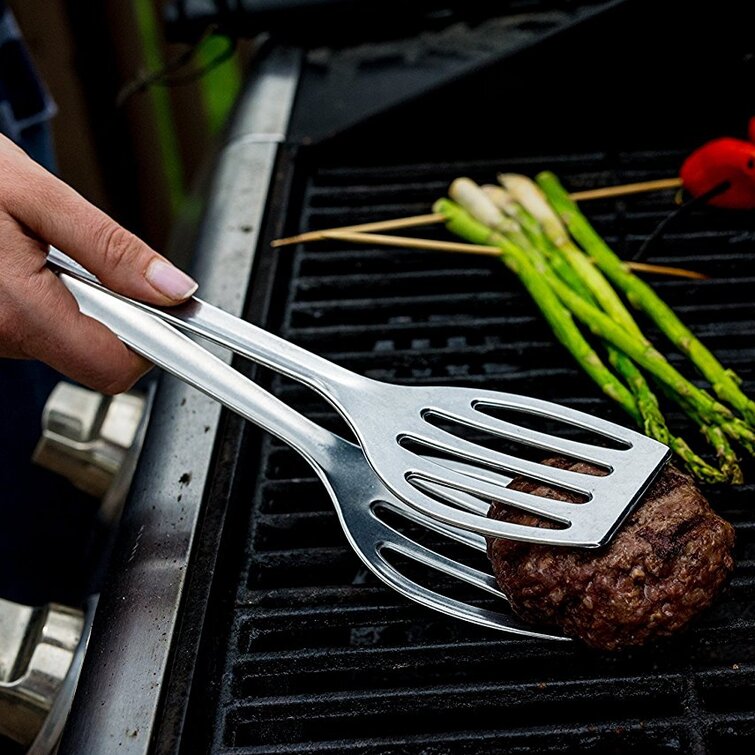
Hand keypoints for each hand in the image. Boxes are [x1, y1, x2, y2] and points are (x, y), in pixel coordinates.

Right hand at [0, 133, 197, 393]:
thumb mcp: (38, 196)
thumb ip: (110, 249)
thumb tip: (175, 290)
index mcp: (19, 311)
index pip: (113, 367)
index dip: (151, 342)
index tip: (167, 312)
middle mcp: (2, 338)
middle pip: (97, 355)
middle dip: (116, 313)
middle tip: (94, 260)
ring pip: (70, 342)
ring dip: (82, 303)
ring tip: (47, 253)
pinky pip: (42, 330)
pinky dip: (54, 302)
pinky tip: (30, 266)